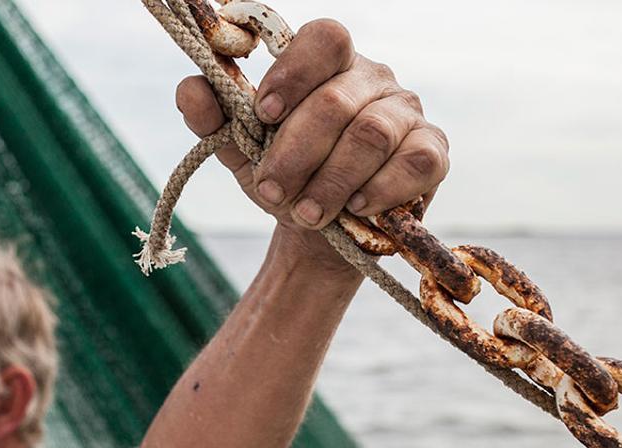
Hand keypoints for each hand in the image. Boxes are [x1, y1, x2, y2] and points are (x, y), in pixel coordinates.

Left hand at [176, 19, 448, 269]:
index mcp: (328, 65)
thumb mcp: (241, 150)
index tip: (262, 115)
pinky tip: (355, 208)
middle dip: (296, 152)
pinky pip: (413, 162)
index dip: (293, 73)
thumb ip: (214, 117)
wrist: (321, 234)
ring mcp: (407, 112)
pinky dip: (380, 189)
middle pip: (337, 101)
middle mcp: (373, 78)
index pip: (323, 39)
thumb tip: (189, 86)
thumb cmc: (285, 176)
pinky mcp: (432, 150)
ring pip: (371, 135)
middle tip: (270, 191)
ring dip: (331, 180)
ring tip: (305, 213)